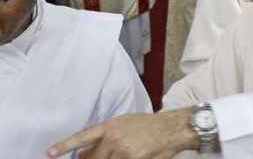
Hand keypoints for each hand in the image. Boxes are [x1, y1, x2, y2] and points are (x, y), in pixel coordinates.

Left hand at [47, 109, 197, 158]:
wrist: (172, 129)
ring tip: (125, 152)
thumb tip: (82, 156)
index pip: (84, 137)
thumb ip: (103, 140)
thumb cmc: (148, 126)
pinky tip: (130, 155)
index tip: (50, 153)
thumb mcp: (124, 126)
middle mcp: (114, 138)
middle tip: (104, 155)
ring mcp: (123, 152)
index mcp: (111, 126)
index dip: (66, 145)